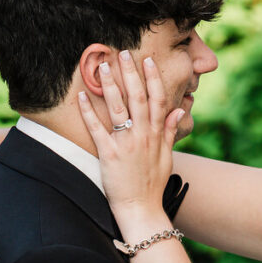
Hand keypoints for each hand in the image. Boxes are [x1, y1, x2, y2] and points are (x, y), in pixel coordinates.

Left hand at [77, 51, 183, 222]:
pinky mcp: (109, 154)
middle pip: (137, 98)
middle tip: (123, 52)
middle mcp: (143, 135)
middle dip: (130, 73)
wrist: (142, 210)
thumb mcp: (167, 157)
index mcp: (157, 135)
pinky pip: (97, 129)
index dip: (152, 79)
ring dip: (110, 85)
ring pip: (118, 108)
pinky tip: (82, 96)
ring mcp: (126, 144)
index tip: (147, 61)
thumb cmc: (153, 185)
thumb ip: (170, 131)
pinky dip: (89, 112)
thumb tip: (179, 108)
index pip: (157, 100)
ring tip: (103, 66)